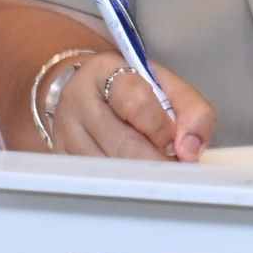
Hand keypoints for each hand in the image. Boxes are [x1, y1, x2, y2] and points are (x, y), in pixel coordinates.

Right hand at [50, 53, 216, 163]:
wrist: (91, 88)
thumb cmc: (134, 88)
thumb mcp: (167, 86)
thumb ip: (192, 111)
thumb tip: (191, 150)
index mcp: (106, 71)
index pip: (136, 103)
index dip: (162, 129)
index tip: (179, 146)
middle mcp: (78, 99)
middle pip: (123, 142)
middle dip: (157, 161)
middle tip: (175, 167)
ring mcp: (64, 129)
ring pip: (108, 166)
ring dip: (140, 174)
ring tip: (156, 169)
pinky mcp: (60, 154)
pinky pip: (94, 178)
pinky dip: (121, 181)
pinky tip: (134, 174)